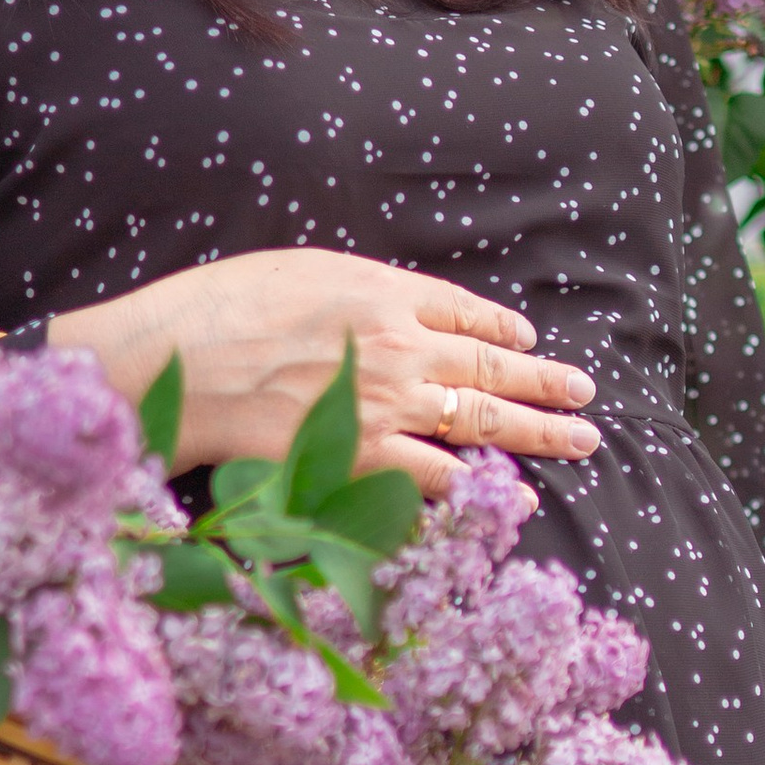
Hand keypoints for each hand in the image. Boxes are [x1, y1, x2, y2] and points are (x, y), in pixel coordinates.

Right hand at [46, 247, 598, 490]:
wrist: (179, 361)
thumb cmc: (222, 308)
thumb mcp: (303, 270)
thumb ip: (361, 290)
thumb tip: (395, 309)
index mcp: (385, 292)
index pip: (466, 313)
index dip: (504, 330)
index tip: (527, 341)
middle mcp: (402, 347)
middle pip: (492, 367)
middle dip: (546, 382)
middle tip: (585, 393)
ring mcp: (389, 405)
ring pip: (484, 422)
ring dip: (539, 432)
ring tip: (580, 439)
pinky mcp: (364, 458)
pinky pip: (438, 477)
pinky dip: (479, 486)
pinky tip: (512, 494)